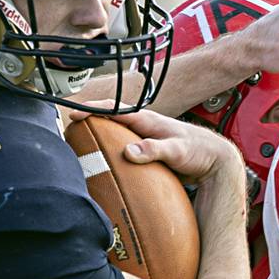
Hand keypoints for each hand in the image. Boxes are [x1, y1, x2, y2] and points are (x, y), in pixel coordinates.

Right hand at [69, 103, 241, 184]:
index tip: (72, 114)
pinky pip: (121, 150)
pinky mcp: (145, 152)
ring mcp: (142, 139)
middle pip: (108, 120)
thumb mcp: (178, 150)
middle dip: (86, 122)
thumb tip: (129, 152)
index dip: (91, 109)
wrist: (214, 159)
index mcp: (146, 120)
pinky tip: (100, 169)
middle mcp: (141, 127)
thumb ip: (155, 150)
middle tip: (64, 132)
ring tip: (74, 150)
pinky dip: (109, 154)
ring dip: (95, 139)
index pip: (113, 109)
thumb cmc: (199, 150)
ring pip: (113, 136)